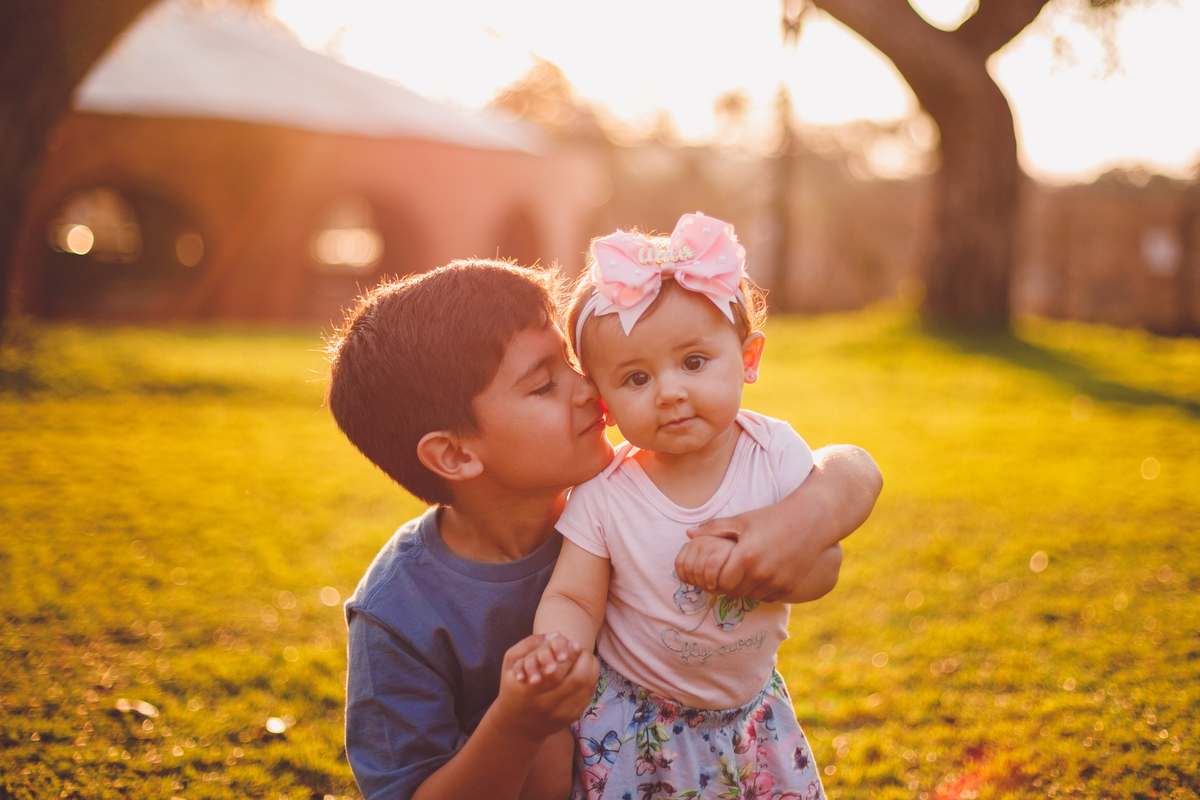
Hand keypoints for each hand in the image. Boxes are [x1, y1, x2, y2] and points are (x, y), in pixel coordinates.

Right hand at [494, 634, 598, 741]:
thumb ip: (530, 644)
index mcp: (530, 691)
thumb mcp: (511, 662)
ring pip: (586, 687)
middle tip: (581, 647)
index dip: (570, 654)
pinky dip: (590, 679)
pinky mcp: (571, 718)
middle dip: (584, 658)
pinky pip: (588, 695)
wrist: (516, 723)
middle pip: (577, 679)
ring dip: (590, 667)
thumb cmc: (513, 686)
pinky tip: (585, 669)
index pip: (558, 671)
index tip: (574, 642)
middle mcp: (547, 705)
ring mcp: (560, 714)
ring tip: (584, 656)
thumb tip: (556, 634)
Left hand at [685, 444, 880, 601]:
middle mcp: (762, 573)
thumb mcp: (741, 520)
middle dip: (728, 584)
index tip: (717, 569)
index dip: (715, 578)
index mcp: (747, 556)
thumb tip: (689, 534)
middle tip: (728, 572)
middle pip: (733, 591)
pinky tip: (761, 574)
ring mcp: (778, 582)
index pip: (721, 581)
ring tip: (744, 572)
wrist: (811, 520)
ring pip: (750, 596)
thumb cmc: (772, 517)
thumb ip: (714, 529)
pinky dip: (760, 590)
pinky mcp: (789, 586)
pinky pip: (767, 596)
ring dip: (744, 588)